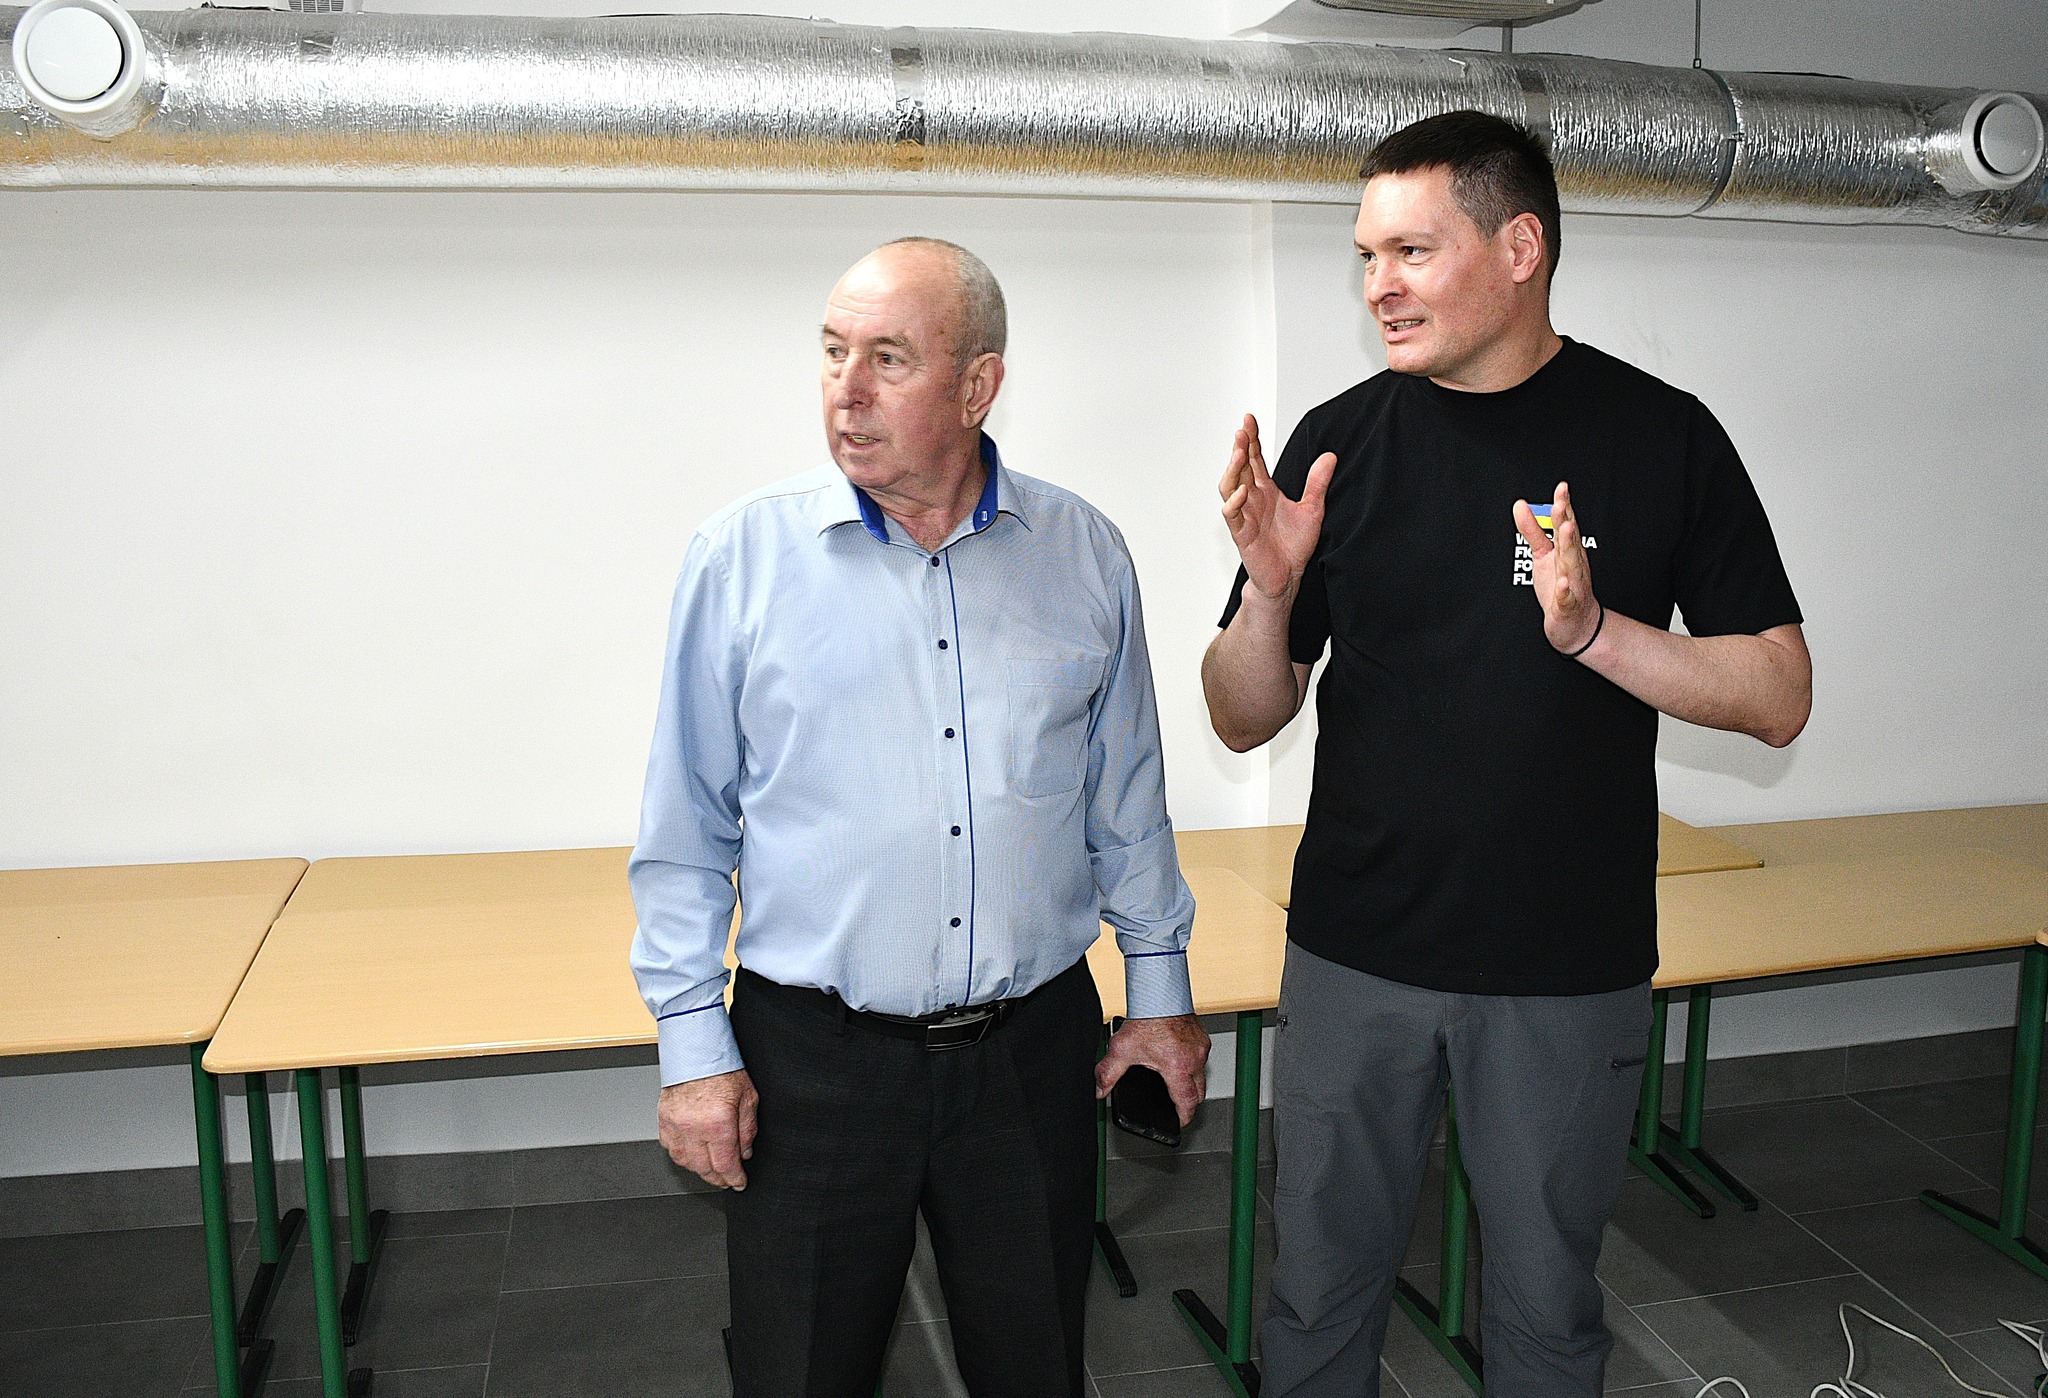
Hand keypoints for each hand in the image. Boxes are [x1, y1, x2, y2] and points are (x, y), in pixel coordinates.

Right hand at [657, 1068, 758, 1189]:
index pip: (725, 1164)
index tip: (738, 1182)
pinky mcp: (663, 1120)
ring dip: (699, 1169)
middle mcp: (694, 1127)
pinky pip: (669, 1148)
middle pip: (704, 1168)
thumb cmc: (722, 1069)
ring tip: (711, 1169)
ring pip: (685, 1162)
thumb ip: (747, 1129)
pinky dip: (682, 1155)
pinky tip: (692, 1154)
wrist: (697, 1051)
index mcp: (718, 1123)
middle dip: (718, 1178)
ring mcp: (675, 1125)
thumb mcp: (748, 1098)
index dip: (734, 1178)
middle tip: (727, 1179)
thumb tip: (745, 1152)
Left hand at [1095, 1014, 1209, 1127]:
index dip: (1183, 1117)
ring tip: (1174, 1079)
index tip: (1179, 1122)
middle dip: (1189, 1101)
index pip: (1188, 1103)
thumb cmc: (1148, 1016)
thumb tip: (1100, 1089)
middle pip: (1199, 1092)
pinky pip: (1201, 1056)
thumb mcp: (1122, 1049)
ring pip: (1201, 1073)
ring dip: (1191, 1080)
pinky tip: (1175, 1055)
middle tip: (1177, 1104)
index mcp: (1178, 1067)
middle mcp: (1194, 1058)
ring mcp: (1200, 1046)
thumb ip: (1108, 1073)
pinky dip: (1191, 1061)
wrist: (1159, 991)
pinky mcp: (1201, 1035)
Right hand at [1220, 413, 1335, 600]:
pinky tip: (1243, 491)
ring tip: (1240, 453)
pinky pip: (1233, 515)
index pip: (1255, 459)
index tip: (1249, 419)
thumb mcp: (1313, 509)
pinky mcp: (1243, 534)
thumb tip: (1329, 457)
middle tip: (1243, 430)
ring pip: (1229, 487)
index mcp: (1266, 491)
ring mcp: (1245, 516)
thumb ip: (1317, 483)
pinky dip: (1234, 502)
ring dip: (1232, 470)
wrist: (1288, 577)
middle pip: (1240, 468)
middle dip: (1240, 447)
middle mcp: (1252, 500)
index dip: (1252, 439)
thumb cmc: (1293, 546)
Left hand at [1513, 481, 1600, 654]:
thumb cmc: (1560, 585)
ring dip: (1570, 547)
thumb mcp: (1542, 554)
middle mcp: (1572, 564)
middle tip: (1561, 505)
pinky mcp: (1567, 605)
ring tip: (1567, 530)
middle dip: (1566, 522)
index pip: (1565, 524)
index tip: (1562, 488)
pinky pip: (1567, 597)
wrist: (1576, 623)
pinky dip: (1565, 590)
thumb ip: (1532, 530)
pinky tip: (1562, 583)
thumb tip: (1521, 505)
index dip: (1564, 506)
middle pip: (1569, 540)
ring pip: (1572, 565)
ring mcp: (1572, 584)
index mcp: (1566, 550)